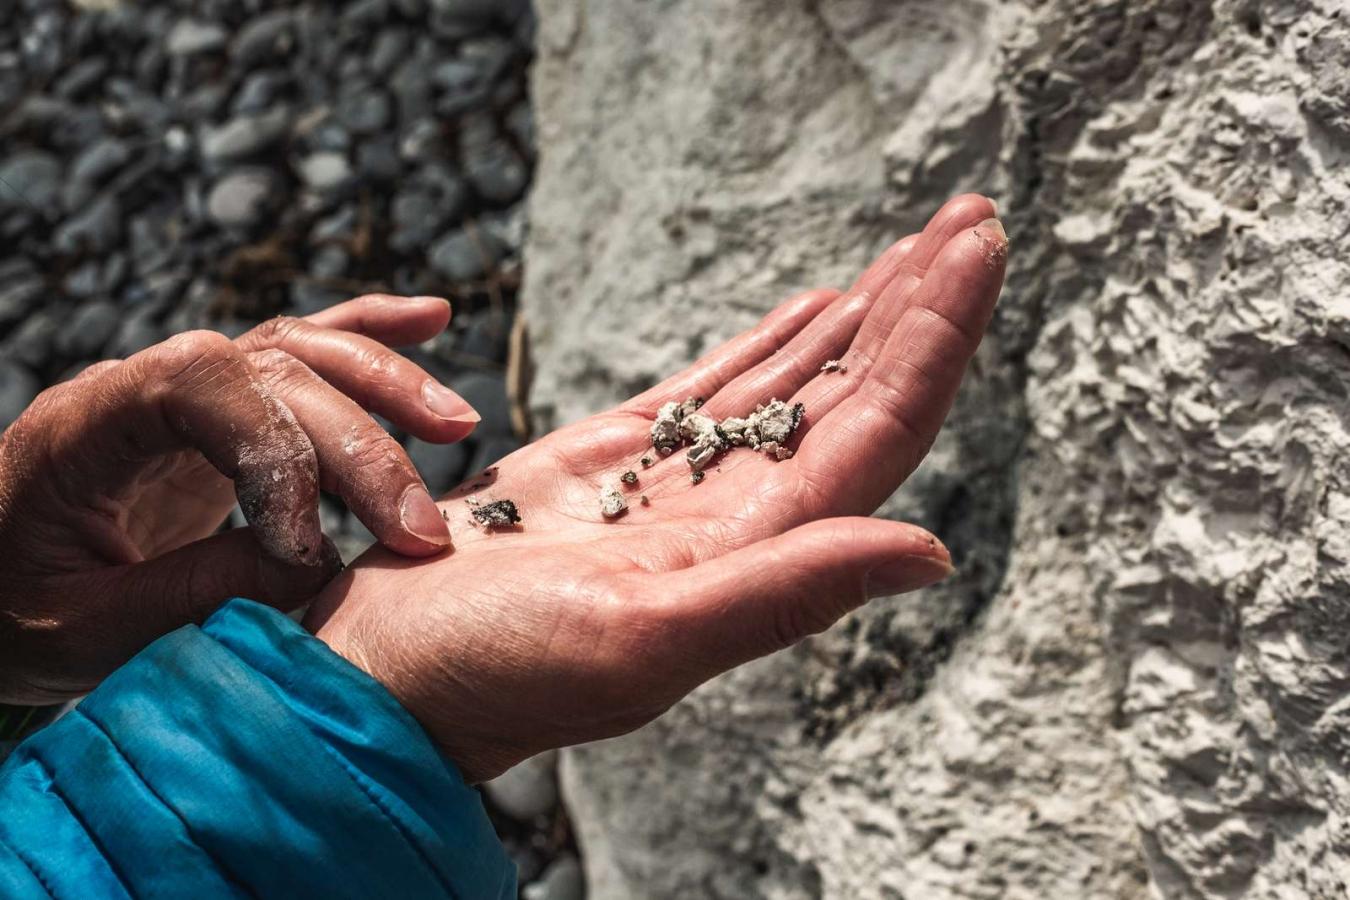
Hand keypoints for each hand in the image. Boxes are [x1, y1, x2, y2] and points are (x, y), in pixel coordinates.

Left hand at [0, 294, 478, 701]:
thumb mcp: (80, 631)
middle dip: (359, 444)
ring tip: (457, 426)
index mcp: (84, 425)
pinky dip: (369, 329)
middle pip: (273, 371)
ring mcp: (186, 388)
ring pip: (300, 350)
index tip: (310, 552)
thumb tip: (314, 564)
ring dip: (385, 382)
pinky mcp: (224, 409)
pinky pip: (301, 347)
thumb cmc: (11, 609)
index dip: (276, 456)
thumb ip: (189, 594)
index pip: (201, 388)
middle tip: (422, 529)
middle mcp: (141, 385)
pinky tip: (434, 315)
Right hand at [308, 196, 1005, 781]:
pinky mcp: (619, 458)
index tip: (979, 248)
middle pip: (855, 392)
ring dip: (862, 313)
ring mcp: (683, 482)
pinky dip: (771, 341)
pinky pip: (717, 385)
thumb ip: (785, 591)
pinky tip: (815, 307)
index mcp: (759, 546)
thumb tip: (933, 554)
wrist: (389, 667)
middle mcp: (739, 513)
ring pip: (795, 380)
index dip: (936, 337)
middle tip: (972, 215)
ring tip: (921, 245)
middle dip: (919, 302)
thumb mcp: (643, 635)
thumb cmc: (497, 669)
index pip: (878, 427)